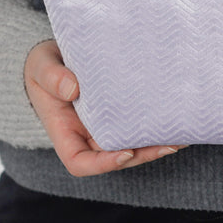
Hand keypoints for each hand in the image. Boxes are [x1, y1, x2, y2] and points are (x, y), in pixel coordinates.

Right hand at [24, 40, 187, 175]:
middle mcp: (87, 136)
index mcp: (64, 133)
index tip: (125, 153)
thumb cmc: (43, 66)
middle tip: (168, 144)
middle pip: (115, 157)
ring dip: (155, 144)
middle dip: (142, 155)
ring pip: (131, 145)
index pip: (80, 162)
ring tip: (181, 135)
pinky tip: (177, 119)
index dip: (103, 164)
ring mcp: (105, 128)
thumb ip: (52, 77)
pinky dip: (155, 126)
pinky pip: (136, 126)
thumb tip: (73, 89)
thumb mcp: (41, 66)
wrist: (55, 58)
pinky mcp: (120, 114)